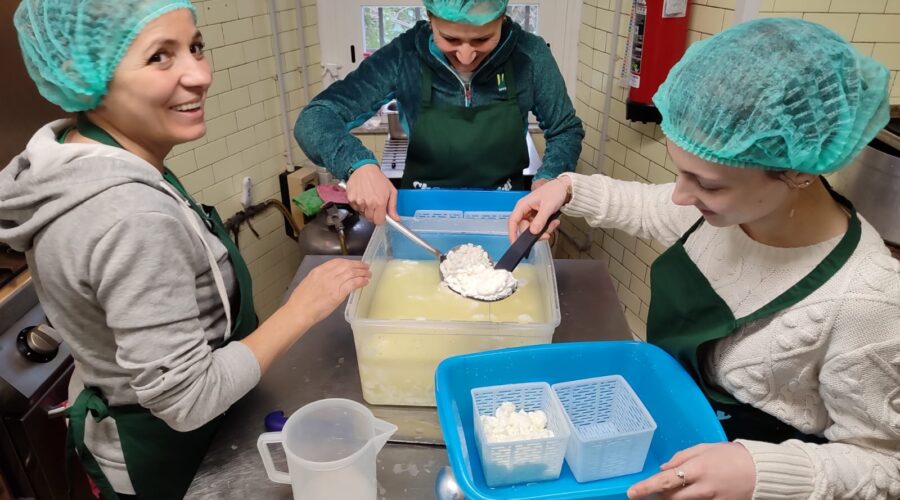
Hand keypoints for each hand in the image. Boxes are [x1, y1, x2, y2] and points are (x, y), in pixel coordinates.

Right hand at [284, 259, 370, 325]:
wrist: (299, 311)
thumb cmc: (301, 301)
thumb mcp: (309, 283)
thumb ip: (321, 279)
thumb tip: (332, 279)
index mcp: (318, 271)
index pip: (336, 262)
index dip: (348, 261)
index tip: (355, 263)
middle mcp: (326, 274)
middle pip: (346, 266)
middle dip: (358, 265)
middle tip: (366, 266)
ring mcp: (333, 283)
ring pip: (351, 273)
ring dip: (362, 273)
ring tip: (368, 274)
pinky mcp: (338, 293)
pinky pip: (353, 283)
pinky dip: (360, 281)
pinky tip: (365, 282)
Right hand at [346, 163, 397, 223]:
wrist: (364, 169)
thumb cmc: (378, 179)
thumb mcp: (391, 191)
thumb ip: (393, 207)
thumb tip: (396, 218)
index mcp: (380, 202)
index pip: (379, 221)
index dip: (380, 219)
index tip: (381, 215)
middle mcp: (368, 203)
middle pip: (370, 219)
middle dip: (373, 214)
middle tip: (375, 205)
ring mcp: (358, 202)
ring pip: (362, 214)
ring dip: (365, 209)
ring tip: (368, 198)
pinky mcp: (351, 199)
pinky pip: (355, 208)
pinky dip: (358, 205)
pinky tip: (361, 196)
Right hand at [507, 176, 568, 242]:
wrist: (565, 188)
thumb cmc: (554, 192)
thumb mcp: (547, 206)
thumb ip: (540, 220)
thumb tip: (532, 232)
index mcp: (523, 205)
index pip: (513, 221)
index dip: (512, 233)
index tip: (516, 243)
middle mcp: (525, 210)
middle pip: (525, 228)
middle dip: (536, 233)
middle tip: (547, 234)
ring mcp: (532, 214)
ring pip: (533, 229)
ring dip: (544, 230)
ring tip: (554, 223)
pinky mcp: (538, 217)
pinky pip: (540, 227)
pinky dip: (547, 227)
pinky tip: (554, 222)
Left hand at [627, 443, 755, 499]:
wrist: (762, 471)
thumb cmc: (730, 455)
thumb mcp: (704, 448)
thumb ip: (681, 457)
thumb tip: (662, 468)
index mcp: (697, 468)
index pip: (665, 481)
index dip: (646, 488)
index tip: (631, 493)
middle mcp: (702, 488)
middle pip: (671, 498)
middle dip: (658, 497)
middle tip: (649, 493)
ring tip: (668, 493)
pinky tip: (688, 496)